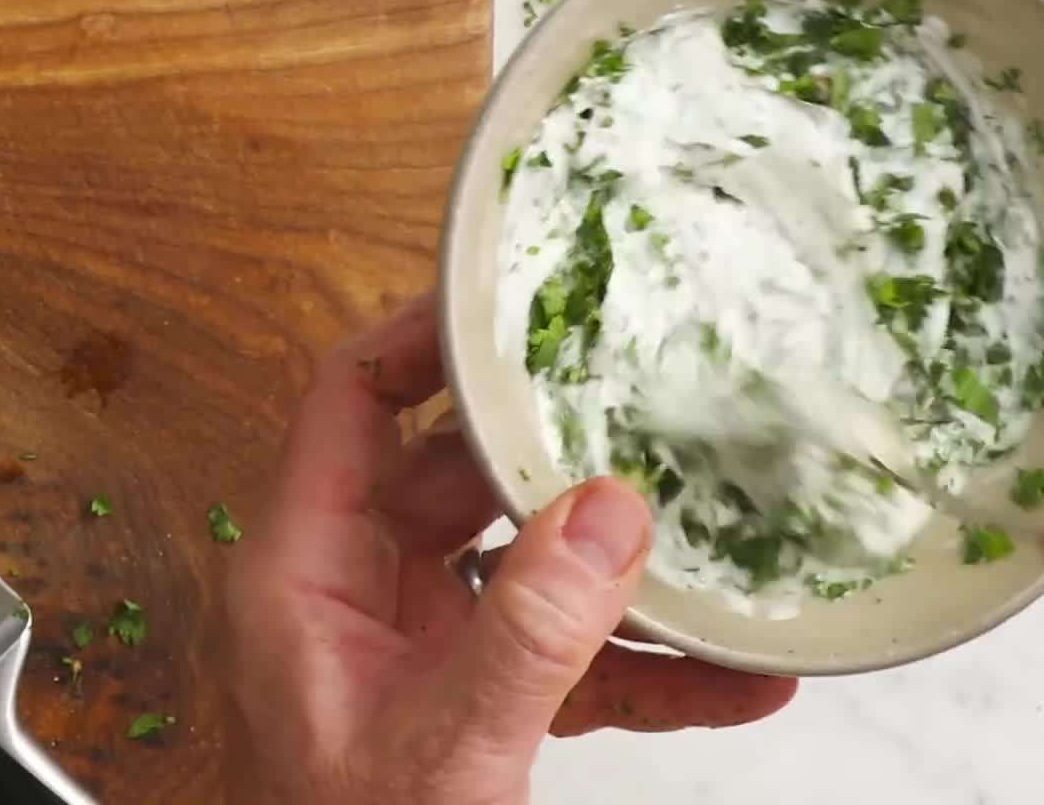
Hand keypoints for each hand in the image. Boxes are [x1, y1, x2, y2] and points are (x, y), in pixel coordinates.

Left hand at [219, 293, 796, 804]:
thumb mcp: (447, 748)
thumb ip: (528, 634)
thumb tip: (612, 511)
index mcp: (307, 574)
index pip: (353, 402)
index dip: (425, 337)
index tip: (518, 297)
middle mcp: (359, 591)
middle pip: (461, 471)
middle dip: (561, 451)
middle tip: (646, 396)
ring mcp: (420, 644)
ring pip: (529, 561)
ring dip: (625, 567)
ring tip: (719, 532)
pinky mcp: (475, 699)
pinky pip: (568, 654)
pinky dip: (647, 664)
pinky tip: (736, 675)